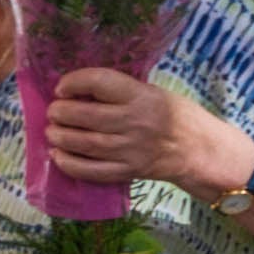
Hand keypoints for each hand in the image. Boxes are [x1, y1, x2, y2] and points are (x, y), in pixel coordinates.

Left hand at [46, 68, 231, 192]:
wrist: (200, 150)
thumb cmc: (177, 116)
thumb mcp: (153, 93)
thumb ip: (120, 93)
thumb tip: (78, 94)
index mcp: (142, 96)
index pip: (98, 82)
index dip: (73, 82)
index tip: (63, 88)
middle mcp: (135, 122)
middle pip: (85, 115)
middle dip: (60, 112)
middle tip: (54, 112)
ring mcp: (131, 149)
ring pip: (83, 143)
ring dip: (60, 137)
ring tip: (53, 132)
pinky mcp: (128, 171)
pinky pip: (91, 170)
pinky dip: (69, 164)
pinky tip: (59, 156)